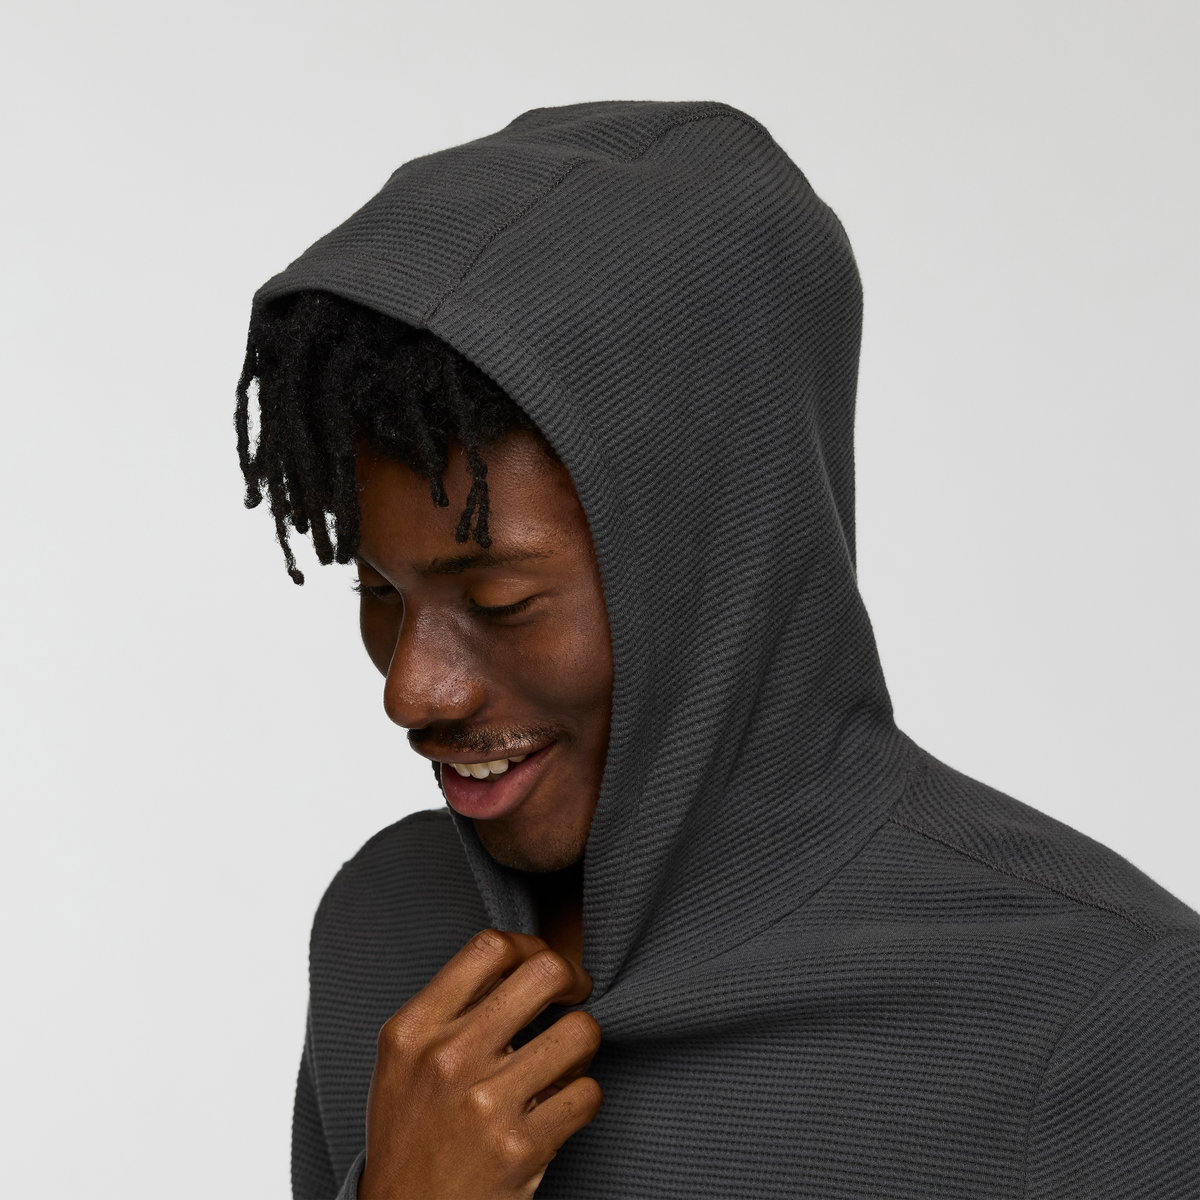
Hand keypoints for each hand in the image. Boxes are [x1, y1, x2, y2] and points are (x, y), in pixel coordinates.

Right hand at [358, 930, 602, 1198]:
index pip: (489, 947)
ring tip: (568, 1057)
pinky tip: (562, 1103)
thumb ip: (448, 1008)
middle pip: (544, 973)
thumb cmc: (409, 1132)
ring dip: (583, 1042)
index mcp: (413, 1029)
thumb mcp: (403, 1060)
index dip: (531, 945)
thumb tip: (515, 960)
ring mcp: (485, 1104)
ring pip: (581, 1031)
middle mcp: (447, 1059)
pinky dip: (584, 1095)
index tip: (541, 962)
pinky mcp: (520, 1148)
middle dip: (573, 977)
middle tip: (575, 993)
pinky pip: (587, 1093)